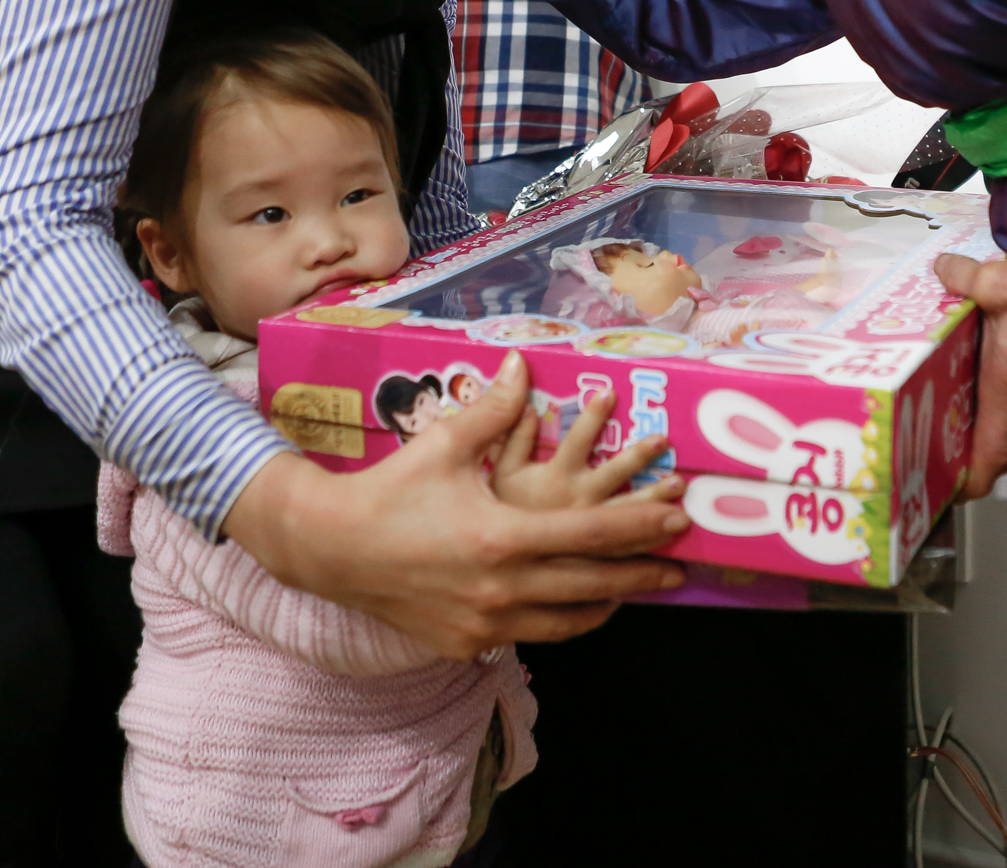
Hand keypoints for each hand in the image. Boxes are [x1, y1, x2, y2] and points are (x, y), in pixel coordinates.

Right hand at [223, 352, 689, 658]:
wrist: (329, 548)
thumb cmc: (390, 490)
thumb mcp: (444, 445)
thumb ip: (494, 409)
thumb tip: (522, 363)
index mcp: (502, 536)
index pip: (591, 532)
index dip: (639, 527)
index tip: (675, 522)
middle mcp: (500, 587)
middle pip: (591, 585)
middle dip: (640, 575)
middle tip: (678, 568)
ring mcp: (483, 623)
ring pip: (564, 622)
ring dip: (604, 604)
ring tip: (631, 591)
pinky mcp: (465, 642)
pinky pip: (526, 635)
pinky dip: (555, 621)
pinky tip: (569, 609)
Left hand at [936, 254, 1006, 501]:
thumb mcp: (996, 282)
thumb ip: (964, 278)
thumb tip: (942, 270)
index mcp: (1005, 391)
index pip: (988, 459)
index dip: (968, 483)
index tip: (946, 488)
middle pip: (1003, 454)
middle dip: (977, 461)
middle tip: (946, 453)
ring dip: (996, 437)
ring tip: (964, 424)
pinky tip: (997, 390)